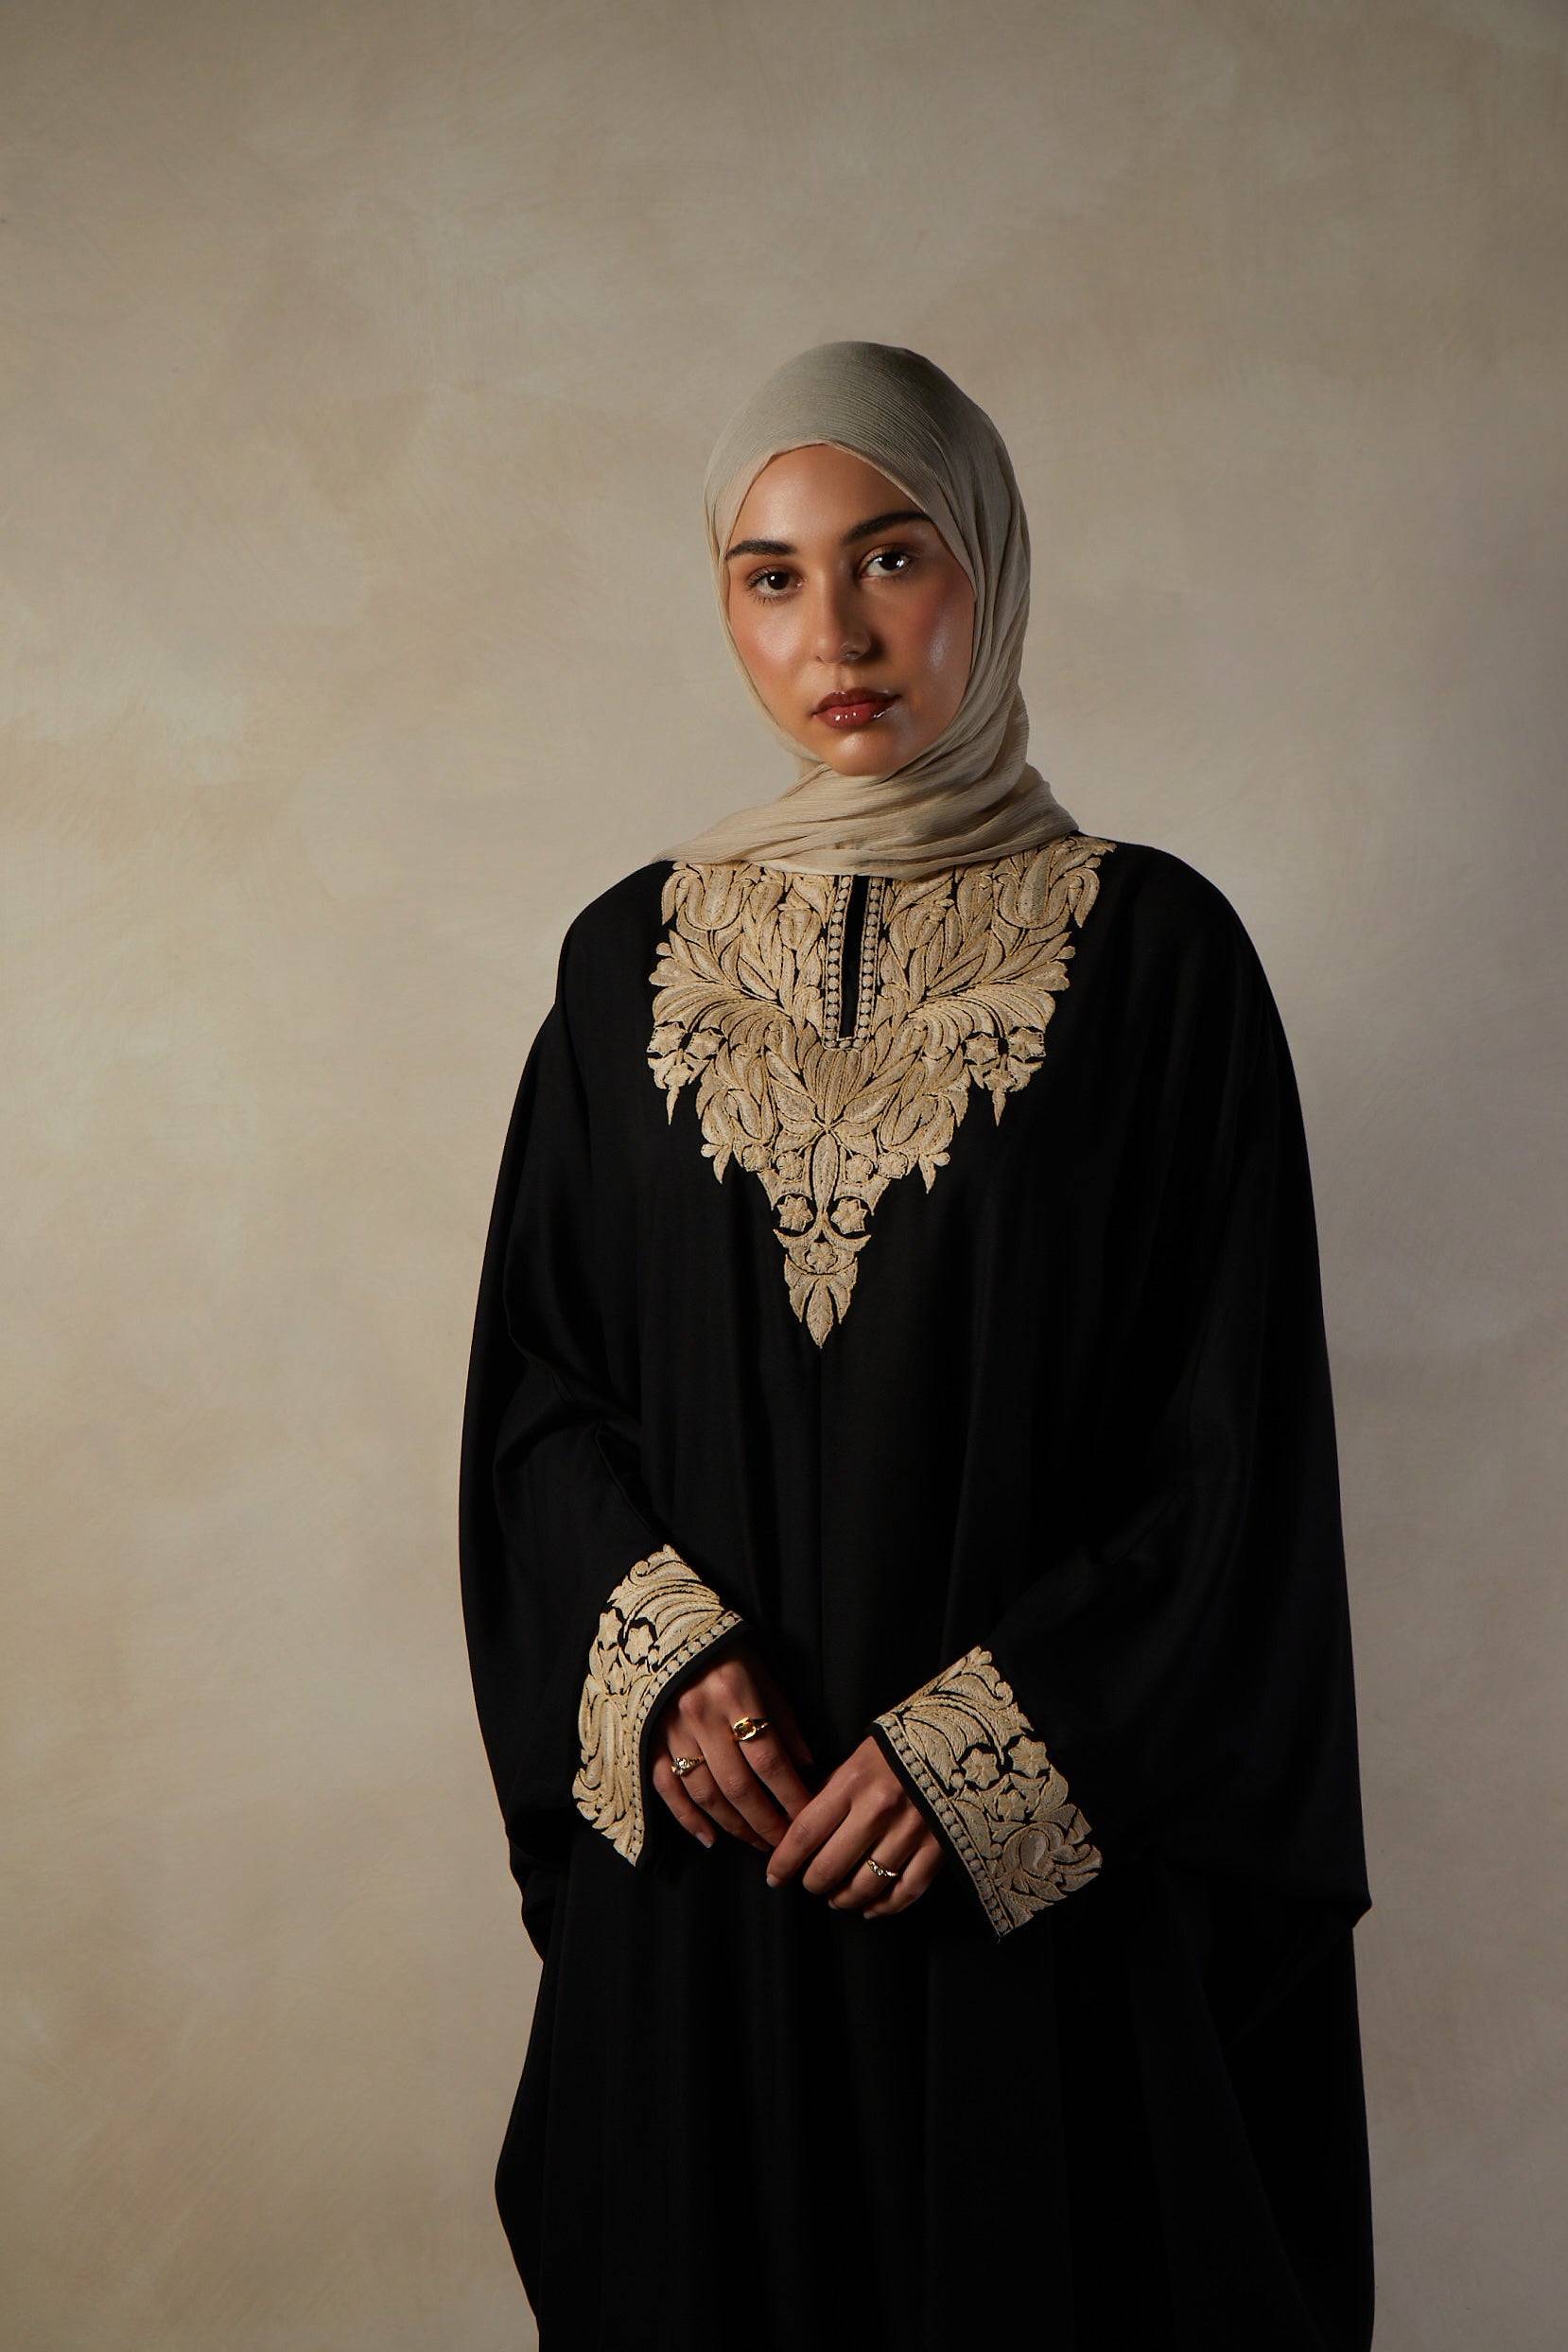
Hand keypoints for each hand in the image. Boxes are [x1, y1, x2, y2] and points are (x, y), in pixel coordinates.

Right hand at [650, 1642, 814, 1854]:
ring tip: (758, 1843)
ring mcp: (671, 1732)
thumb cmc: (722, 1652)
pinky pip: (668, 1789)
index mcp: (735, 1696)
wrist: (662, 1631)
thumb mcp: (760, 1672)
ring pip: (705, 1794)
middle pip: (739, 1786)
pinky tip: (710, 1838)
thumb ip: (783, 1719)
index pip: (769, 1759)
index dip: (791, 1795)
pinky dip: (687, 1819)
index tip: (808, 1819)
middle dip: (766, 1822)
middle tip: (786, 1844)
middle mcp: (701, 1718)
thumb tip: (807, 1764)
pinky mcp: (650, 1742)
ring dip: (735, 1825)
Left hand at [764, 1736, 944, 1917]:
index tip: (774, 1876)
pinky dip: (885, 1907)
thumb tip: (797, 1827)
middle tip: (809, 1885)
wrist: (960, 1739)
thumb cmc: (901, 1747)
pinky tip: (871, 1908)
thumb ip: (829, 1792)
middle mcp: (878, 1810)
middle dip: (813, 1884)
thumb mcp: (857, 1758)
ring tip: (837, 1898)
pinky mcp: (938, 1848)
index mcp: (853, 1783)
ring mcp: (910, 1832)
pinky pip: (906, 1891)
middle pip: (831, 1867)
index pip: (805, 1833)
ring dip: (844, 1899)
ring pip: (866, 1885)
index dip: (784, 1862)